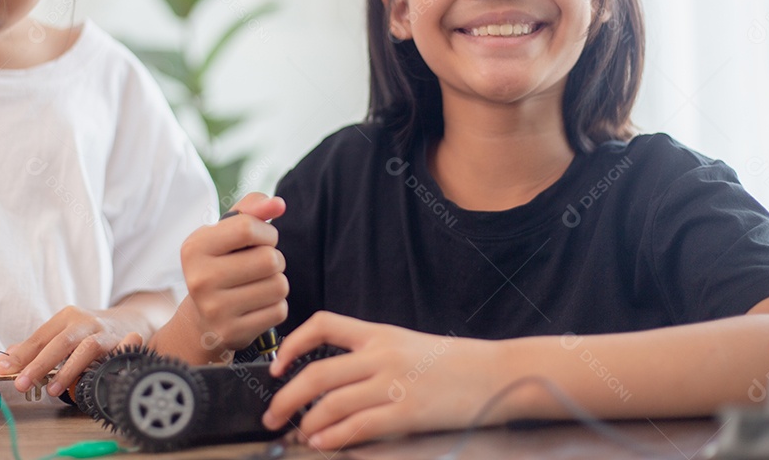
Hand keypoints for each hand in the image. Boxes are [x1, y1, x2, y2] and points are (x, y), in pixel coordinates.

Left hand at [0, 292, 168, 396]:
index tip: (1, 369)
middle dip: (39, 364)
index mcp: (67, 317)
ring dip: (68, 370)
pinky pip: (112, 356)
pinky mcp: (123, 343)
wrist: (130, 320)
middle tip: (22, 383)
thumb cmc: (89, 332)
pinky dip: (103, 365)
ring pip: (86, 348)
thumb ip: (36, 347)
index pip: (39, 337)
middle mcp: (86, 321)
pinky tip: (91, 379)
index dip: (20, 354)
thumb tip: (4, 359)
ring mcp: (106, 332)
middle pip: (60, 341)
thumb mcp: (62, 332)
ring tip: (52, 390)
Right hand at [180, 192, 287, 352]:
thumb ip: (253, 209)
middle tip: (260, 266)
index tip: (260, 240)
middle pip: (269, 259)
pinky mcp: (231, 332)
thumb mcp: (227, 232)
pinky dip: (276, 306)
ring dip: (277, 283)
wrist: (202, 318)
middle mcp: (199, 279)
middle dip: (274, 259)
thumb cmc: (221, 264)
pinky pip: (279, 310)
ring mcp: (214, 309)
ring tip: (259, 284)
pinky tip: (257, 305)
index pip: (248, 228)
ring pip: (279, 285)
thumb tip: (278, 204)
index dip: (266, 232)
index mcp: (194, 247)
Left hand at [263, 312, 499, 449]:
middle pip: (317, 373)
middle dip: (286, 396)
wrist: (496, 373)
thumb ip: (372, 354)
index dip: (292, 344)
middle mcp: (382, 355)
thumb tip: (333, 378)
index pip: (323, 325)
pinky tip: (323, 443)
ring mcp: (394, 384)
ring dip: (307, 422)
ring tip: (299, 433)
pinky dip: (334, 437)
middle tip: (272, 414)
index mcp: (379, 333)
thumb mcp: (407, 344)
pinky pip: (359, 426)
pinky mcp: (408, 413)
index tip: (277, 366)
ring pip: (332, 403)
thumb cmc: (452, 362)